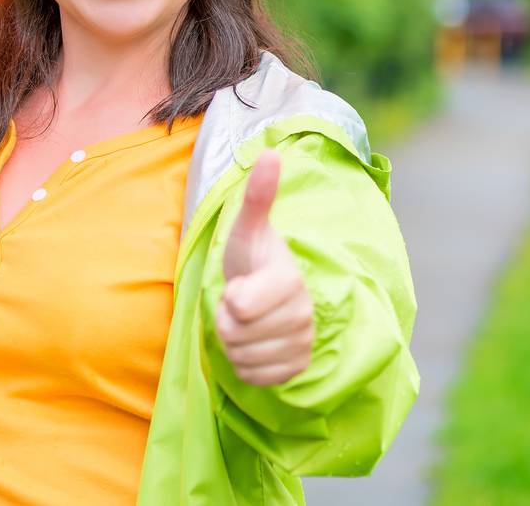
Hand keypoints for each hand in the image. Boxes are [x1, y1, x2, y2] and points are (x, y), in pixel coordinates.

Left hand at [218, 150, 313, 385]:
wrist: (271, 293)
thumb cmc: (254, 258)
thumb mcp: (248, 228)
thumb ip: (258, 195)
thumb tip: (269, 153)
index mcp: (289, 280)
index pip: (238, 307)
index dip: (228, 298)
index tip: (238, 285)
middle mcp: (303, 315)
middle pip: (234, 334)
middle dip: (226, 319)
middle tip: (241, 302)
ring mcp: (302, 344)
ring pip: (241, 357)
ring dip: (234, 342)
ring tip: (248, 320)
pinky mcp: (295, 370)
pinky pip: (252, 376)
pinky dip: (244, 364)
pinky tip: (254, 342)